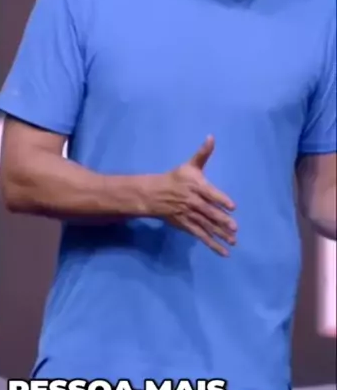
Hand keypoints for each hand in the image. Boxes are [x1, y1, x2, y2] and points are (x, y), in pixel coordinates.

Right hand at [150, 136, 236, 255]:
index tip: (232, 206)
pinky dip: (212, 244)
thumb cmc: (176, 178)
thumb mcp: (190, 165)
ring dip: (219, 234)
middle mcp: (193, 202)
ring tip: (233, 241)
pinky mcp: (187, 226)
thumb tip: (212, 137)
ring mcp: (190, 216)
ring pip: (206, 226)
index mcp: (196, 186)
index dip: (221, 199)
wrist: (155, 194)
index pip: (210, 193)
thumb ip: (203, 153)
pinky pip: (201, 236)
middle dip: (221, 220)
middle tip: (234, 228)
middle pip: (208, 212)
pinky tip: (224, 252)